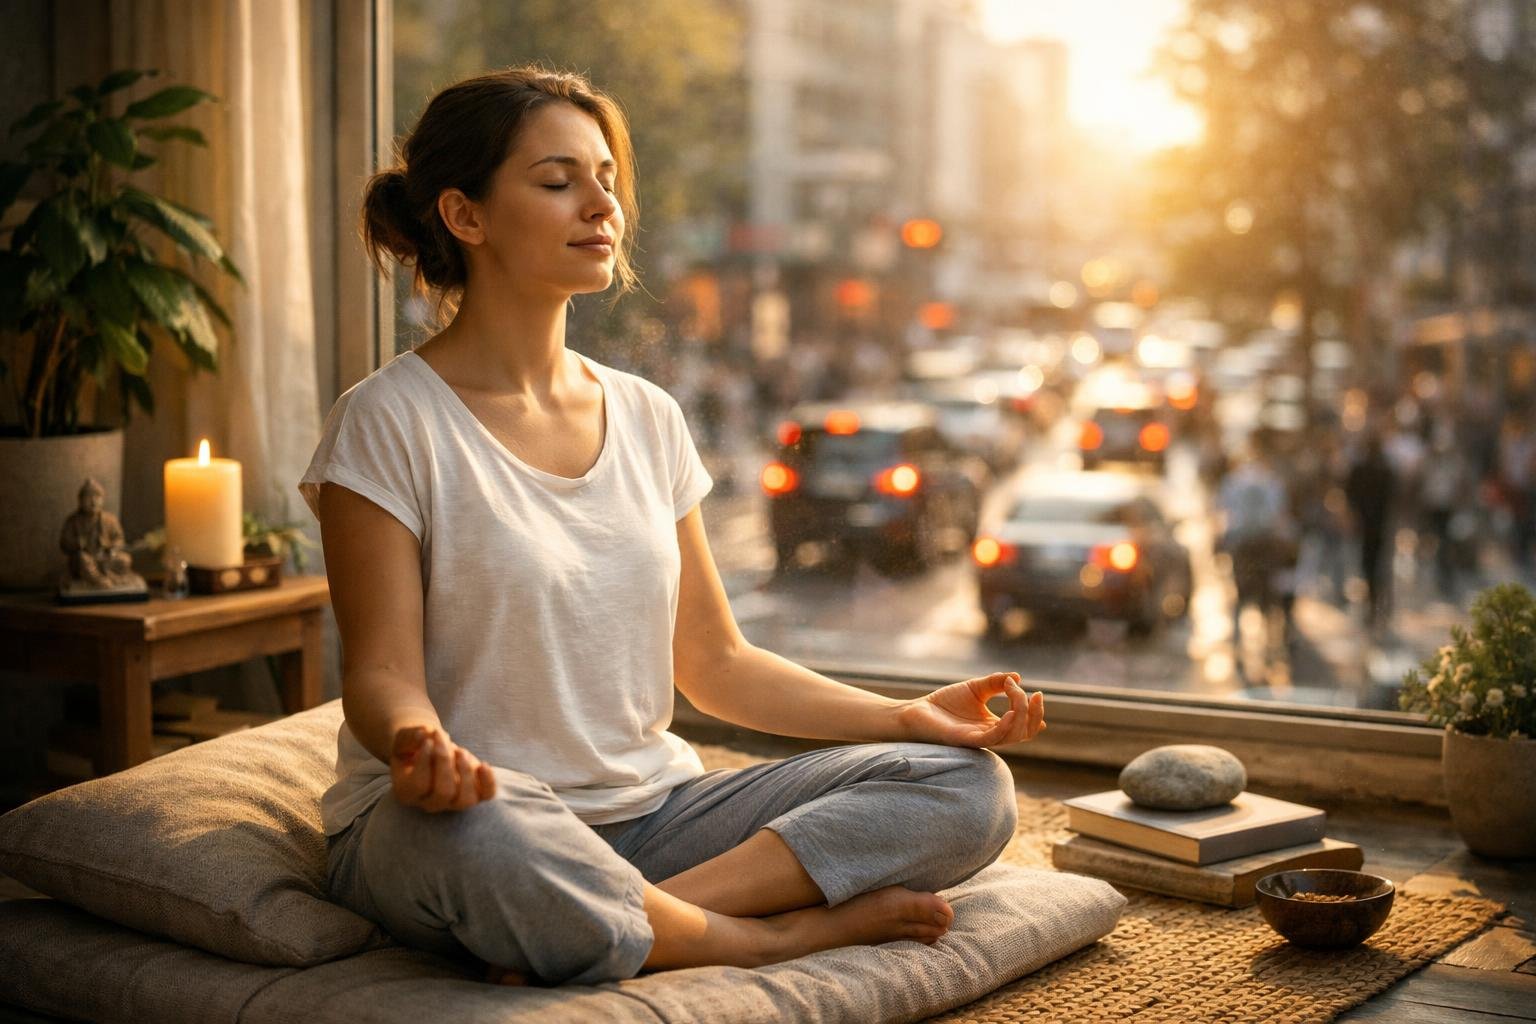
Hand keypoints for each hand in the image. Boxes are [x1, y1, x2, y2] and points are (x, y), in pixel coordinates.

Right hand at [390, 725, 497, 811]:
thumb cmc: (414, 746)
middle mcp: (430, 803)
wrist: (431, 750)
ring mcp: (454, 802)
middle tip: (443, 739)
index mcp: (408, 792)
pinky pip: (486, 795)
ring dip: (465, 772)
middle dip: (445, 761)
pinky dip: (489, 781)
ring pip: (465, 800)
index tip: (428, 741)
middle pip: (443, 792)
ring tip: (460, 751)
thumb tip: (424, 734)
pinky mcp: (474, 794)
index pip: (419, 785)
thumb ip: (410, 737)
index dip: (425, 762)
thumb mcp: (405, 738)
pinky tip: (482, 764)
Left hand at [898, 672, 1045, 748]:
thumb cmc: (945, 703)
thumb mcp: (975, 688)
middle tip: (1034, 694)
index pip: (1024, 726)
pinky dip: (1005, 727)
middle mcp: (991, 734)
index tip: (1038, 695)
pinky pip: (992, 739)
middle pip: (1024, 732)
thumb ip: (995, 683)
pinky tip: (1010, 713)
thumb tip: (1016, 677)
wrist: (917, 711)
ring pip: (1013, 736)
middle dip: (1034, 713)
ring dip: (1021, 715)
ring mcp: (980, 739)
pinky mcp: (967, 741)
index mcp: (994, 725)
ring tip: (1018, 694)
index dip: (1036, 715)